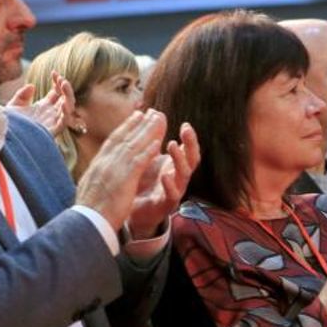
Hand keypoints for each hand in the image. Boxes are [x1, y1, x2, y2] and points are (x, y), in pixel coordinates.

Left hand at [7, 77, 74, 136]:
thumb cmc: (8, 124)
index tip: (54, 73)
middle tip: (61, 79)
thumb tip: (32, 86)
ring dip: (69, 96)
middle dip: (66, 88)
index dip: (58, 83)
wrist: (3, 136)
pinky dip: (67, 113)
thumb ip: (22, 95)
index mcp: (43, 107)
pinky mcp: (51, 131)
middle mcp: (50, 114)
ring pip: (69, 109)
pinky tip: (63, 103)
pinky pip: (64, 123)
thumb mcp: (13, 105)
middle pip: (66, 99)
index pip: (57, 93)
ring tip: (64, 85)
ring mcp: (52, 122)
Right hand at [75, 110, 167, 231]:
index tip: (136, 117)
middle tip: (151, 111)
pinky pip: (138, 162)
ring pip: (133, 146)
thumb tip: (97, 170)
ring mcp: (114, 170)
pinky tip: (159, 143)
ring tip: (159, 120)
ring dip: (148, 131)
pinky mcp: (123, 180)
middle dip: (139, 123)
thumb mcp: (90, 186)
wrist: (86, 223)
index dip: (126, 127)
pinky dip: (148, 151)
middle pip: (125, 138)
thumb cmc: (89, 210)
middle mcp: (105, 162)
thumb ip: (97, 175)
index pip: (113, 141)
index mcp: (98, 164)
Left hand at [126, 123, 200, 237]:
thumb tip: (154, 114)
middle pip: (192, 159)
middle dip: (190, 144)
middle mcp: (179, 177)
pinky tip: (165, 175)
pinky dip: (170, 184)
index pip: (189, 150)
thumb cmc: (144, 182)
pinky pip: (173, 195)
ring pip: (184, 175)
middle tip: (185, 130)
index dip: (190, 138)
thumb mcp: (148, 158)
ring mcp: (175, 190)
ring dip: (179, 159)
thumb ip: (154, 140)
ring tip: (171, 145)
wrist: (134, 211)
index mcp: (176, 165)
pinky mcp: (166, 204)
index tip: (186, 125)